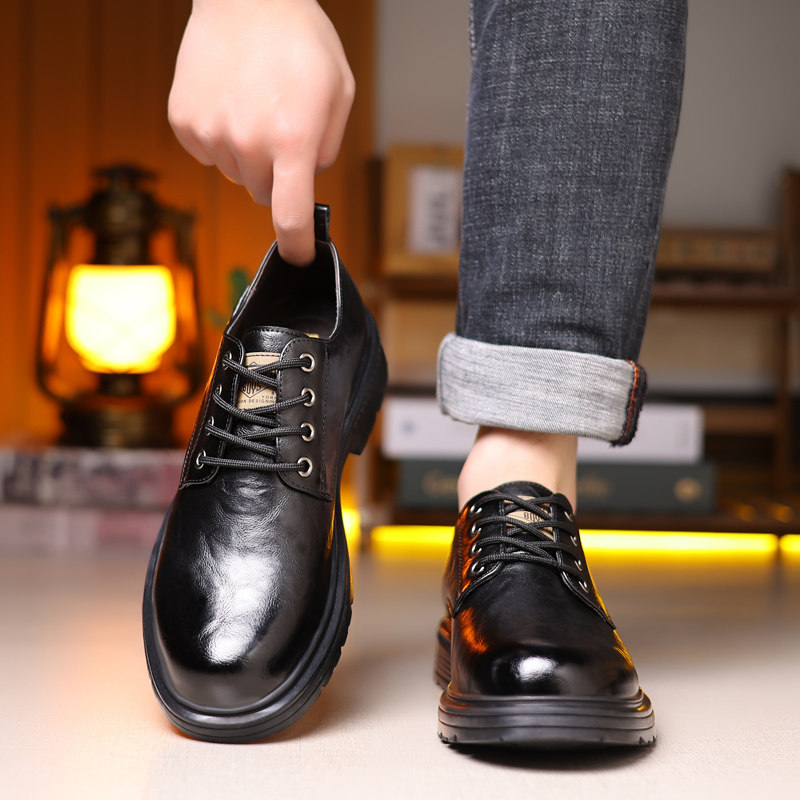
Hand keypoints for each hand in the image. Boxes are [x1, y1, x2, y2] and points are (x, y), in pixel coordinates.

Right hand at [168, 0, 354, 264]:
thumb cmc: (300, 40)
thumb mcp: (339, 94)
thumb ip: (327, 148)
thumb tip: (307, 180)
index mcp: (293, 140)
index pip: (291, 215)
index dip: (296, 245)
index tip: (299, 258)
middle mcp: (248, 143)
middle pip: (263, 192)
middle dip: (275, 174)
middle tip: (279, 127)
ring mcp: (211, 132)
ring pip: (235, 173)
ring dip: (247, 153)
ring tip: (253, 103)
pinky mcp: (184, 121)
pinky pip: (207, 152)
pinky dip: (219, 136)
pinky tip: (228, 100)